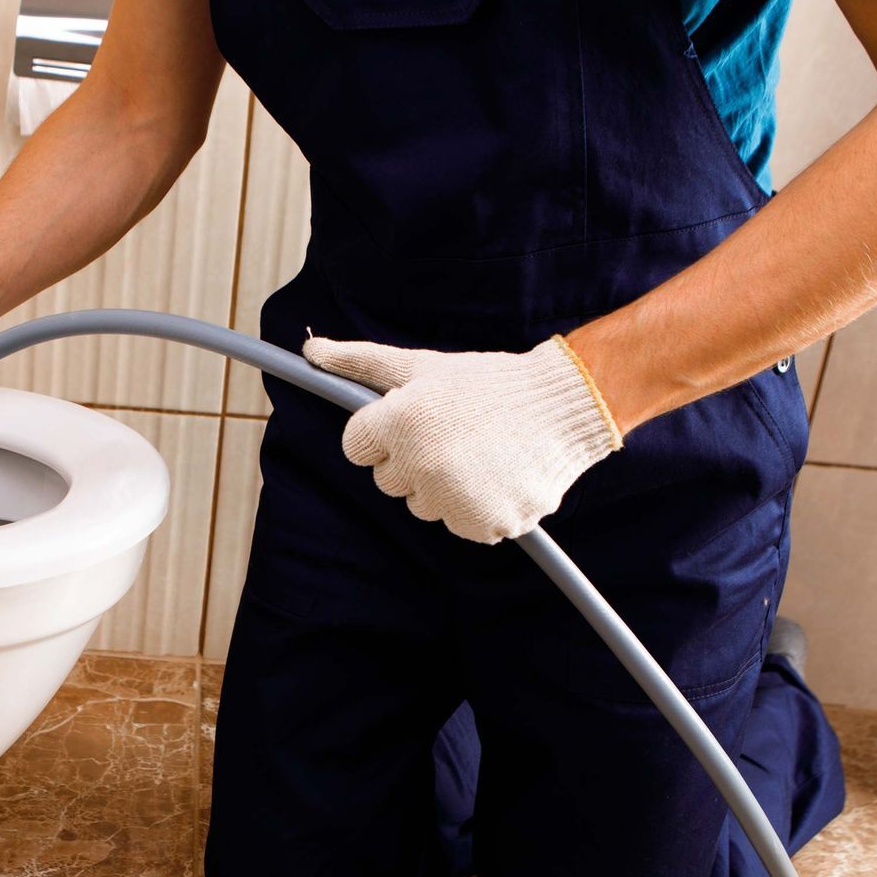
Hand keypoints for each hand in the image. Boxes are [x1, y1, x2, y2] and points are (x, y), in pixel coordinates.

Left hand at [303, 335, 621, 543]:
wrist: (564, 404)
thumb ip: (360, 362)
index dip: (382, 433)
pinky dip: (476, 508)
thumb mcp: (419, 366)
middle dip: (411, 460)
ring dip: (444, 487)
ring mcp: (452, 498)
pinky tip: (498, 474)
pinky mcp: (482, 524)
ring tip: (481, 452)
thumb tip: (312, 352)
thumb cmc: (487, 383)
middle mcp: (420, 464)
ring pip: (423, 507)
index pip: (355, 448)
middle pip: (386, 481)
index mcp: (398, 422)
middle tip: (453, 432)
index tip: (415, 419)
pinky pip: (459, 524)